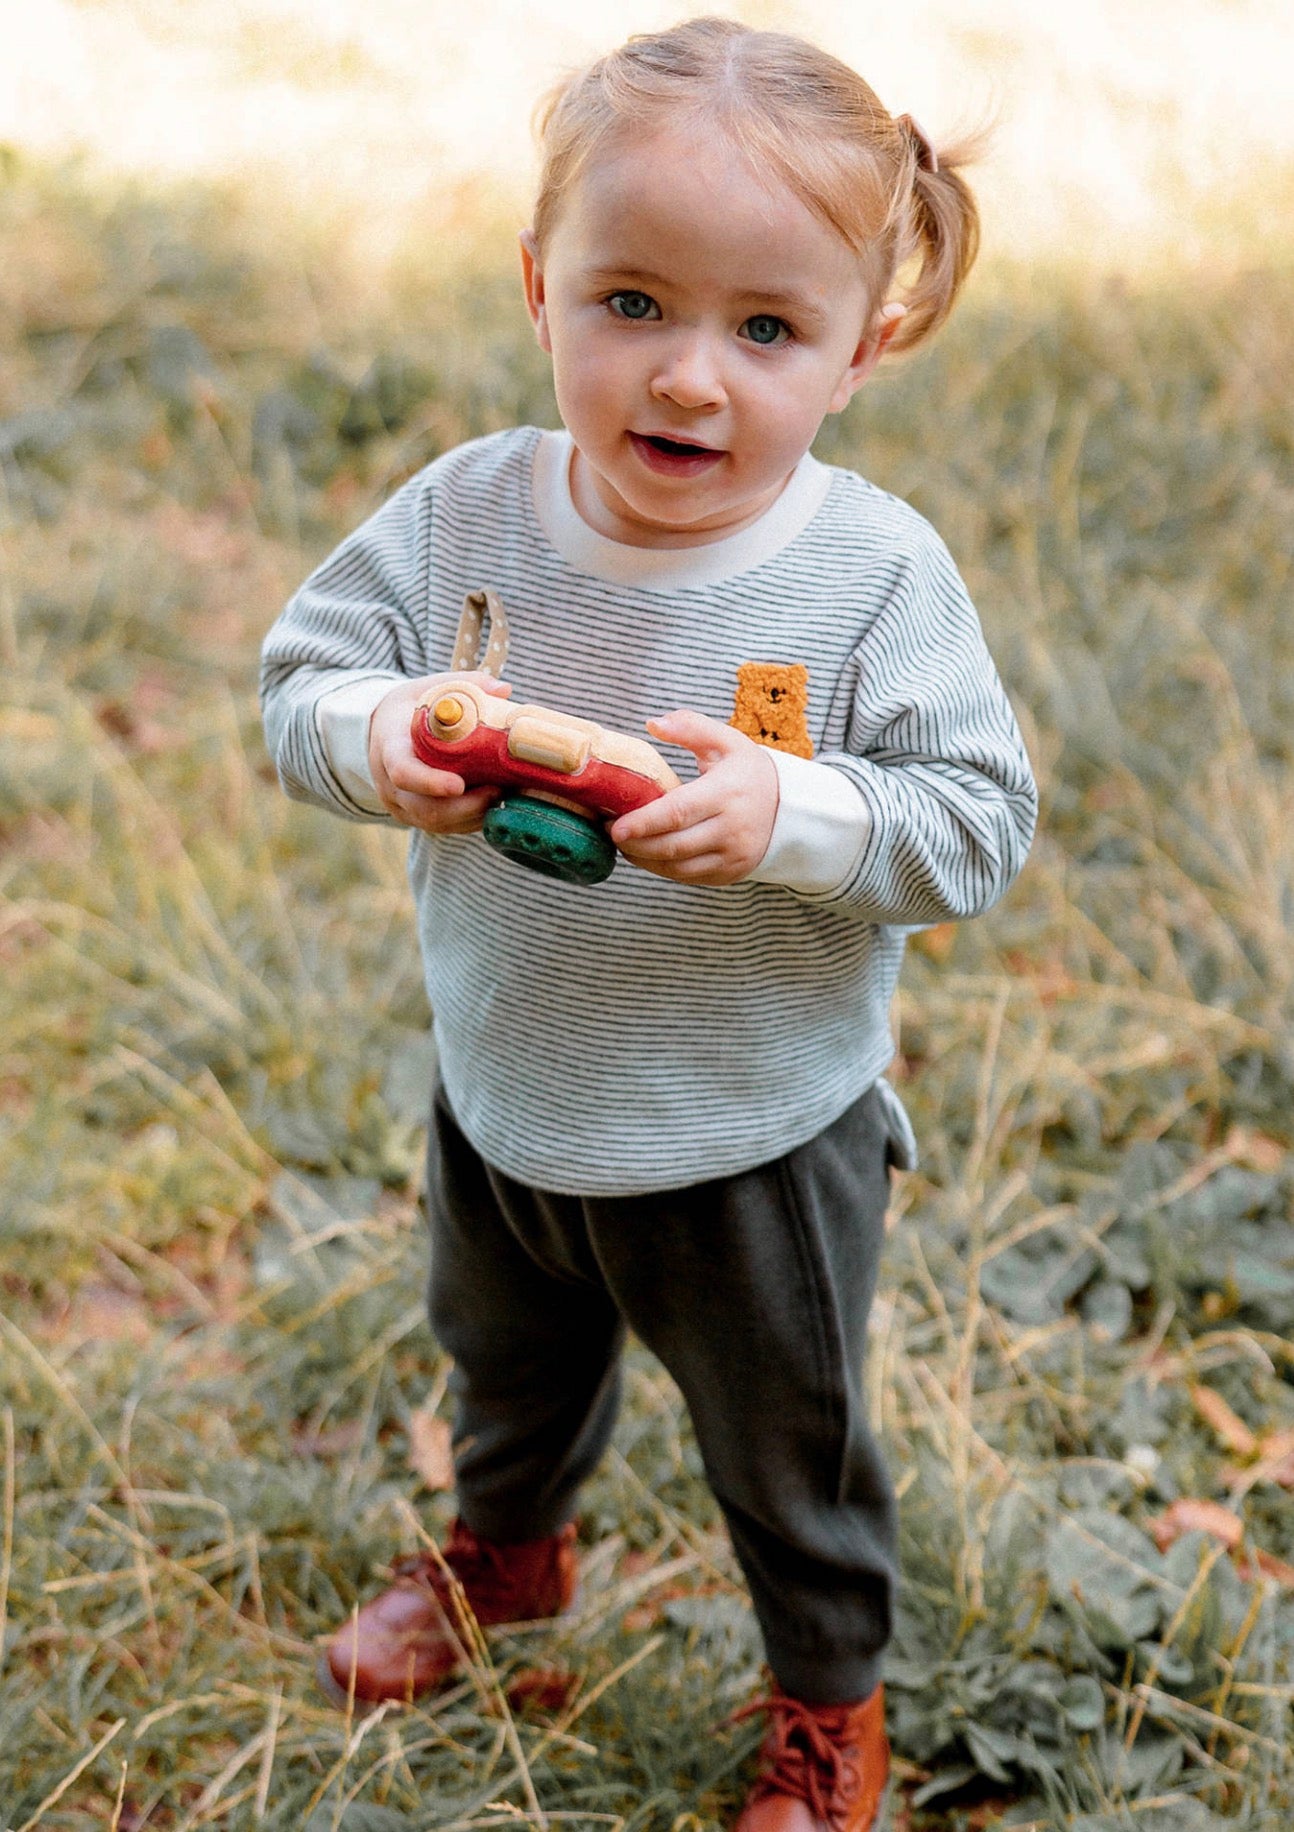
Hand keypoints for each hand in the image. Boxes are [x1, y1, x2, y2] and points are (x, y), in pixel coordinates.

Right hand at [368, 672, 511, 833]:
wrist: (384, 731)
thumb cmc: (411, 708)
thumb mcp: (430, 688)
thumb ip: (466, 684)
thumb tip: (504, 689)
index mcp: (389, 749)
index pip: (403, 773)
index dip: (430, 783)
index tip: (459, 784)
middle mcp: (390, 785)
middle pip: (426, 809)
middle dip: (466, 806)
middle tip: (499, 790)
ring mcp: (403, 806)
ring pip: (439, 824)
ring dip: (474, 815)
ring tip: (505, 796)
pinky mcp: (418, 818)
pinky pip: (446, 827)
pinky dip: (473, 820)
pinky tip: (496, 804)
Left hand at [609, 710, 777, 885]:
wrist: (789, 809)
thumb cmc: (748, 771)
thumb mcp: (726, 741)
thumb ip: (690, 726)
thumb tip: (653, 724)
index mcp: (728, 793)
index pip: (678, 812)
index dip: (643, 822)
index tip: (614, 825)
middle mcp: (732, 829)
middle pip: (673, 845)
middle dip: (635, 843)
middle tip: (609, 831)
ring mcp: (732, 856)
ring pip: (677, 868)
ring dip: (644, 859)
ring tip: (623, 843)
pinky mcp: (729, 874)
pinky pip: (687, 877)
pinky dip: (661, 869)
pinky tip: (645, 854)